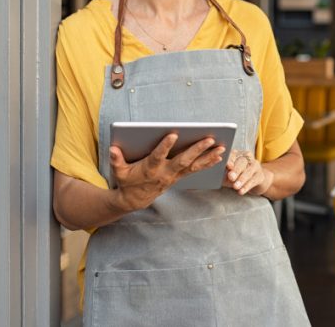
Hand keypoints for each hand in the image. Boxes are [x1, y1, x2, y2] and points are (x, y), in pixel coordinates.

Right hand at [109, 133, 224, 211]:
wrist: (135, 200)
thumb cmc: (127, 181)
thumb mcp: (119, 171)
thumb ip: (116, 160)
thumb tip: (113, 149)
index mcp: (150, 168)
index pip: (158, 156)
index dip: (165, 146)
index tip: (173, 134)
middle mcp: (165, 172)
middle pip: (183, 160)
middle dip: (197, 149)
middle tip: (209, 138)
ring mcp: (174, 175)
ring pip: (194, 165)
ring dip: (208, 156)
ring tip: (222, 147)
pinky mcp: (179, 177)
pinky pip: (196, 169)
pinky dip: (208, 163)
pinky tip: (219, 156)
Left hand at [223, 149, 273, 195]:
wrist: (254, 180)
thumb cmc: (237, 176)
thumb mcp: (229, 173)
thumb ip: (223, 173)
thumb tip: (215, 176)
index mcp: (237, 154)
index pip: (233, 155)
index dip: (230, 160)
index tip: (228, 166)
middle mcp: (247, 158)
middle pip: (242, 162)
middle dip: (236, 170)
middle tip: (231, 177)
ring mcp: (255, 166)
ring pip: (248, 171)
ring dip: (241, 179)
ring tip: (235, 187)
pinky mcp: (260, 175)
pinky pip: (253, 180)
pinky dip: (246, 186)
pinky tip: (241, 191)